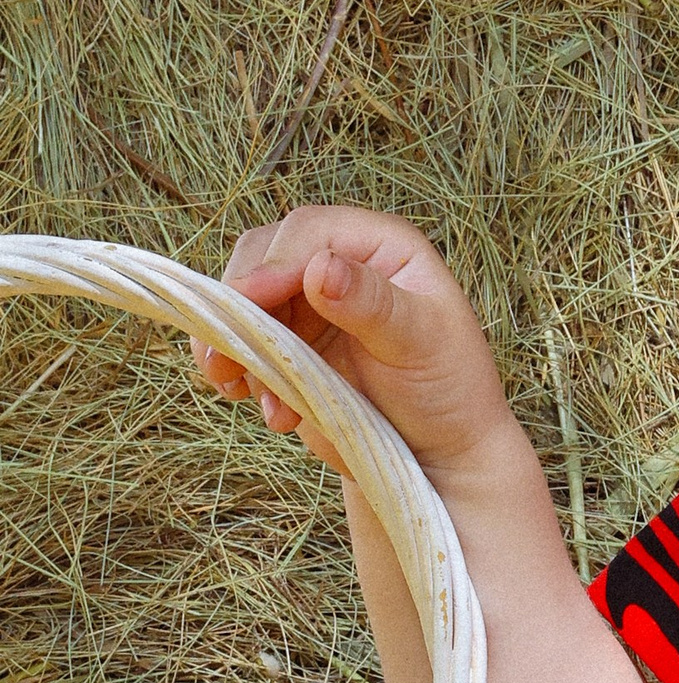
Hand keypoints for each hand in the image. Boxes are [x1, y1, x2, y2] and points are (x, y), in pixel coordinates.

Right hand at [196, 207, 517, 484]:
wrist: (438, 450)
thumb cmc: (449, 387)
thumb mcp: (421, 342)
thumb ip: (372, 303)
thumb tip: (321, 266)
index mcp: (380, 246)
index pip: (309, 232)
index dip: (273, 261)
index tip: (246, 298)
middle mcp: (340, 265)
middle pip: (262, 257)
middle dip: (236, 299)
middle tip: (224, 348)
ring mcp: (308, 305)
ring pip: (241, 301)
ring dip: (228, 340)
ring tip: (233, 384)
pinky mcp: (288, 346)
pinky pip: (241, 344)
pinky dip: (235, 370)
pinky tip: (260, 406)